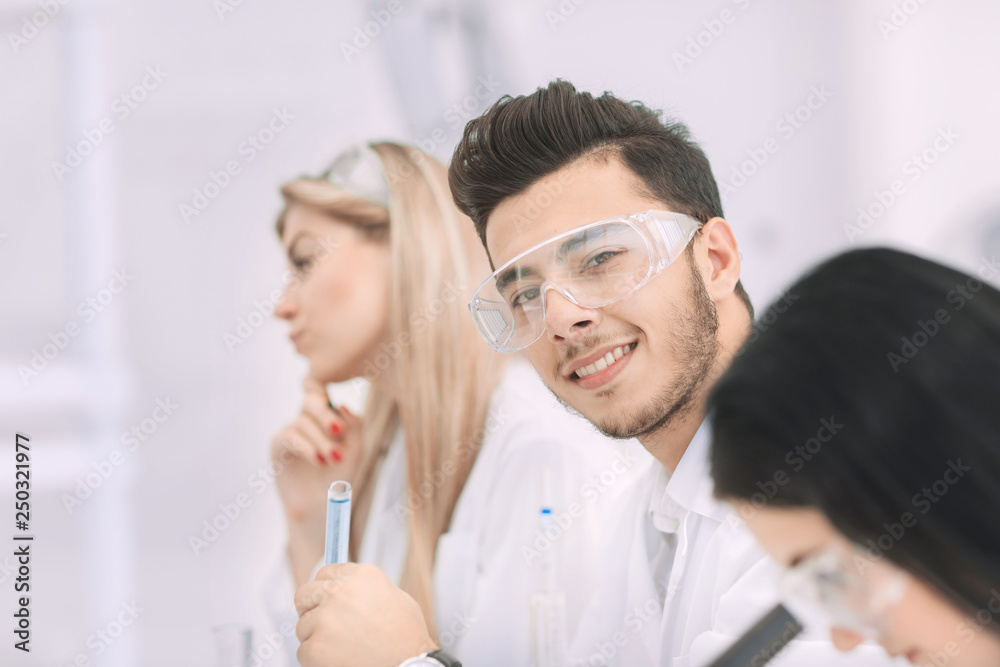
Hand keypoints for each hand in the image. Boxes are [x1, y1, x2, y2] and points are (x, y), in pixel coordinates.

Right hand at [272, 376, 361, 584]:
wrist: (322, 506)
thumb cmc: (340, 476)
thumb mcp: (356, 449)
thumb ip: (355, 425)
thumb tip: (341, 404)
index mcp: (326, 416)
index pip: (322, 392)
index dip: (320, 387)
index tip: (325, 394)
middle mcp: (307, 419)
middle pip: (311, 401)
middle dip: (325, 414)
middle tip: (339, 431)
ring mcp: (291, 430)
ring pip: (304, 422)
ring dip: (321, 441)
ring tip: (334, 459)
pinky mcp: (278, 445)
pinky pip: (290, 436)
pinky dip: (306, 446)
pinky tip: (319, 460)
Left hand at [295, 563, 436, 666]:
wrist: (409, 666)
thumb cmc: (407, 637)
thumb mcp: (395, 597)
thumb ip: (366, 588)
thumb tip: (348, 587)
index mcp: (361, 576)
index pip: (326, 572)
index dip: (326, 588)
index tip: (326, 599)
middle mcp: (340, 592)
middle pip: (305, 593)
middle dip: (311, 608)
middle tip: (322, 623)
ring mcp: (325, 619)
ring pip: (303, 625)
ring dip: (316, 636)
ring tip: (342, 647)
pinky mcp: (315, 647)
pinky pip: (304, 650)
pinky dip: (316, 658)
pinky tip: (338, 660)